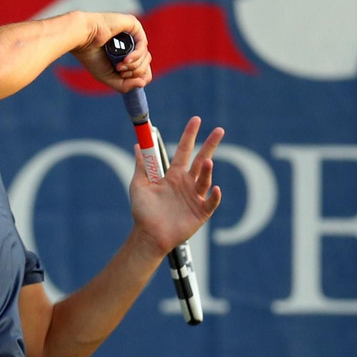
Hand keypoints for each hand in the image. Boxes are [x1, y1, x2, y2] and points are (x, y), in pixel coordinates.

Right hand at [70, 12, 152, 92]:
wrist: (82, 40)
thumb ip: (126, 85)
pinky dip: (137, 55)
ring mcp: (133, 35)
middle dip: (135, 72)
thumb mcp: (109, 78)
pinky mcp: (133, 25)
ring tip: (119, 65)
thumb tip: (143, 83)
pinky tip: (126, 59)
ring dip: (134, 65)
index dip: (139, 78)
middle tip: (119, 69)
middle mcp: (132, 45)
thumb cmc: (91, 57)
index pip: (144, 70)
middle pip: (146, 64)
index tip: (125, 77)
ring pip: (146, 56)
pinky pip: (143, 44)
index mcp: (127, 56)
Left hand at [128, 116, 223, 255]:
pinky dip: (215, 195)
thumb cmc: (143, 212)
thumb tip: (138, 145)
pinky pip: (210, 202)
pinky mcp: (200, 213)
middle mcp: (186, 184)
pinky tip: (215, 188)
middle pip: (201, 160)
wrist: (148, 236)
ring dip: (207, 170)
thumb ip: (141, 166)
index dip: (190, 135)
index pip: (185, 150)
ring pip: (204, 179)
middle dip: (210, 145)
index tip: (196, 120)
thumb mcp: (139, 185)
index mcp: (174, 175)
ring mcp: (195, 197)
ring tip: (207, 161)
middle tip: (219, 130)